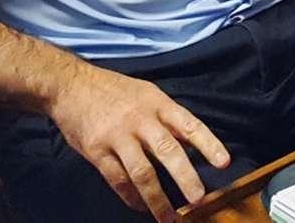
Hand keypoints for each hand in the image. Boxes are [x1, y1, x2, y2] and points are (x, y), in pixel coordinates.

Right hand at [48, 65, 230, 221]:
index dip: (208, 144)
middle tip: (198, 198)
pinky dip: (131, 197)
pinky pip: (117, 179)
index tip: (224, 163)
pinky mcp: (97, 150)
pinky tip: (140, 207)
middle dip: (185, 176)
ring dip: (157, 199)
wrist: (70, 85)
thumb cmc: (114, 91)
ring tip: (169, 218)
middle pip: (167, 150)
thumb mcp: (146, 94)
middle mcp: (140, 119)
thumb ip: (168, 118)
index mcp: (157, 103)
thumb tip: (193, 142)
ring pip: (142, 172)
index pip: (189, 124)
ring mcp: (117, 136)